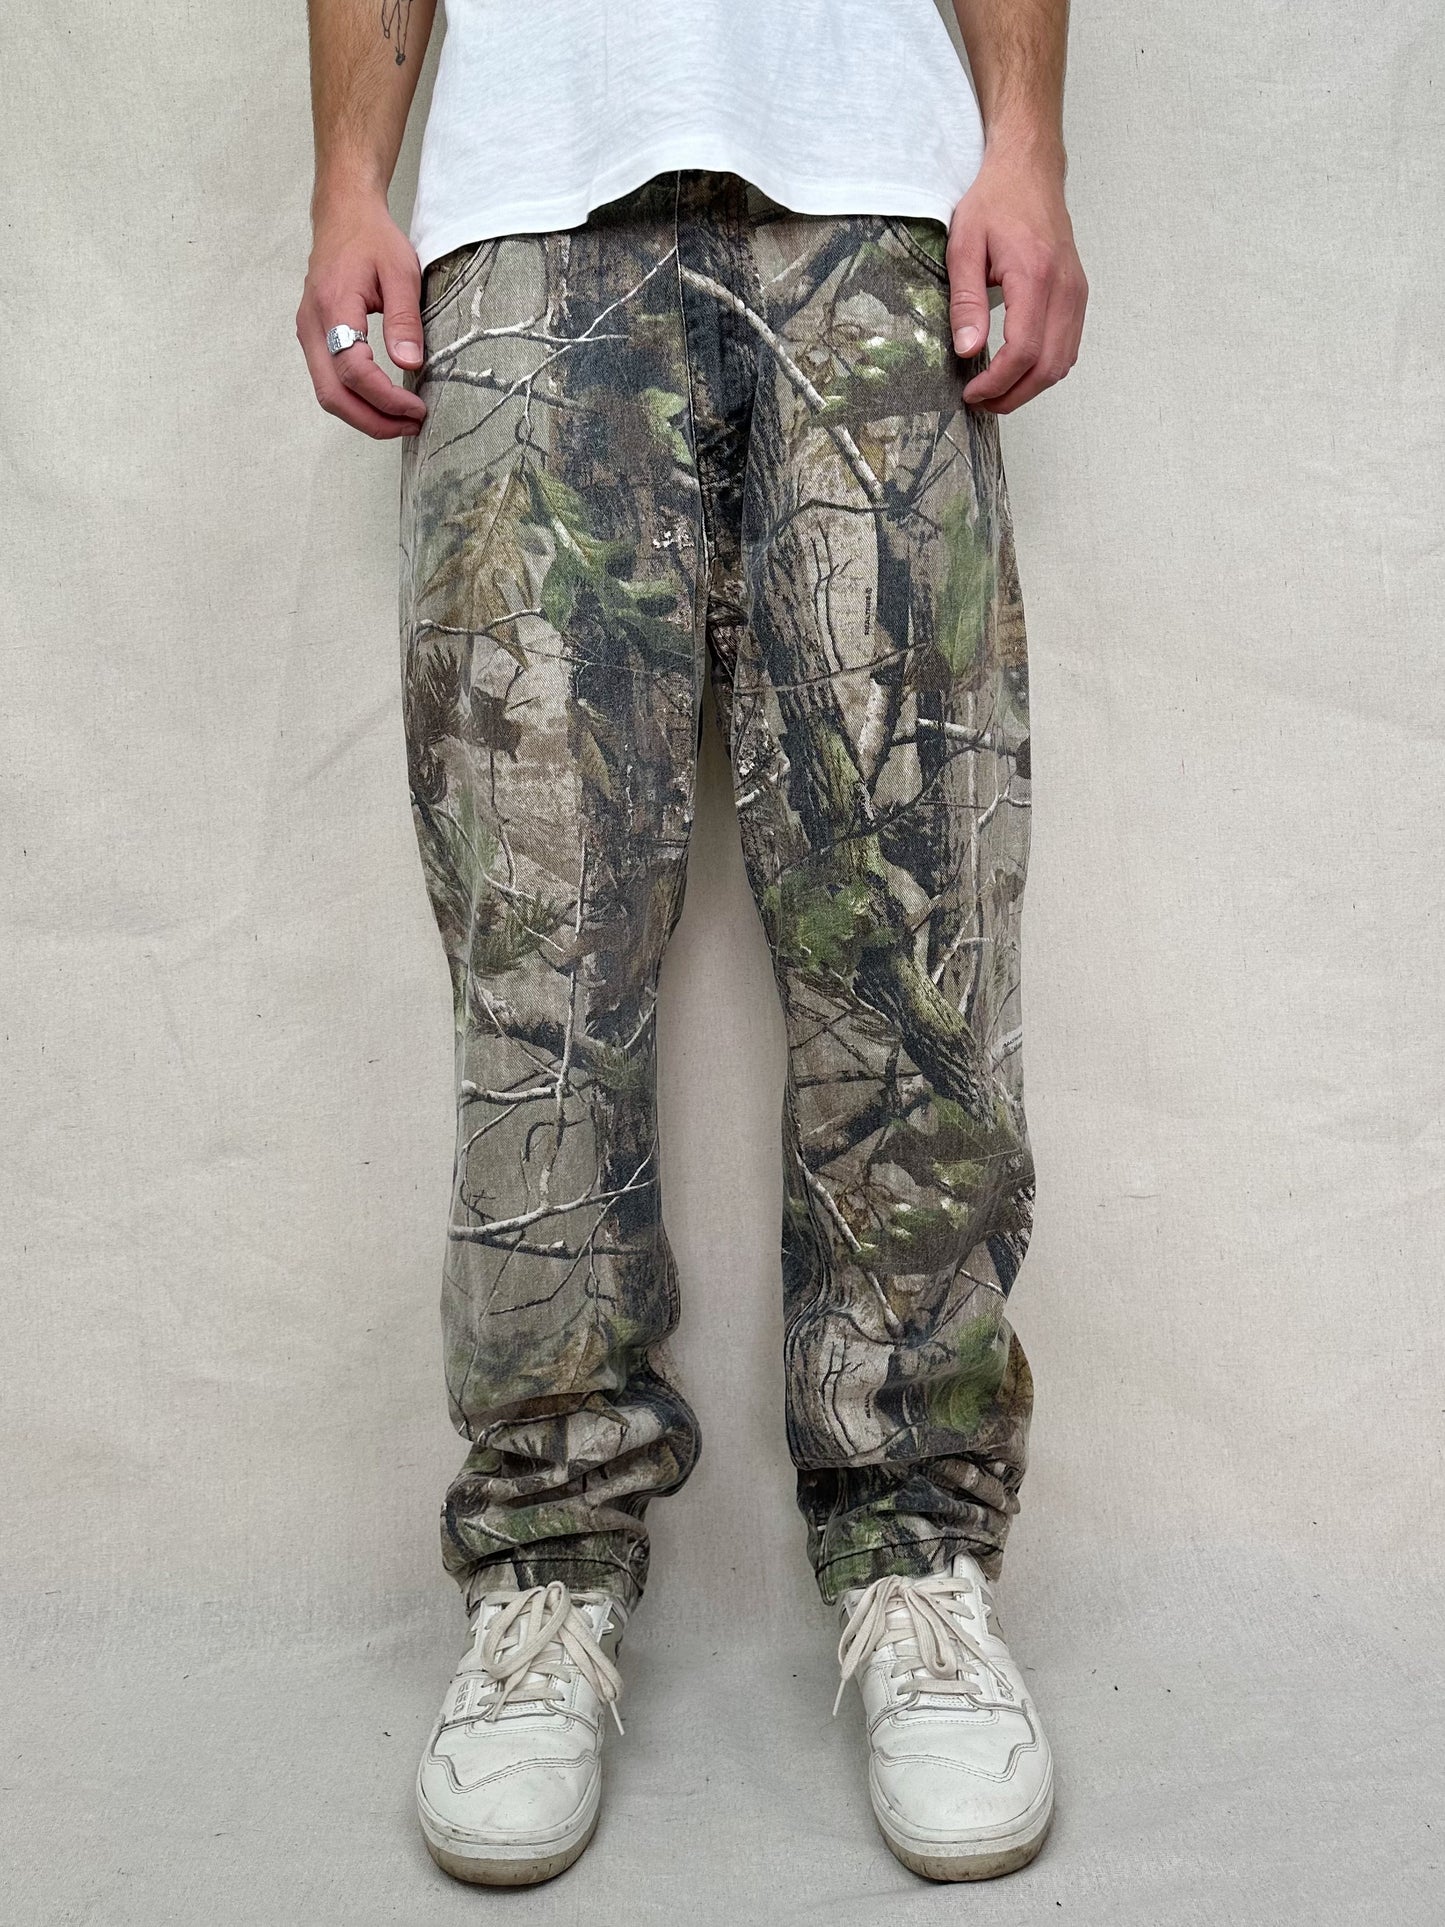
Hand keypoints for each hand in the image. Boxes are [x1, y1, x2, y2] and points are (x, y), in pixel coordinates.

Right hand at [297, 195, 427, 438]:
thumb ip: (404, 319)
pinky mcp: (313, 338)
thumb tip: (410, 364)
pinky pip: (329, 382)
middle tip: (412, 425)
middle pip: (333, 395)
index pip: (354, 370)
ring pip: (328, 394)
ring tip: (403, 421)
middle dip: (373, 420)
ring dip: (364, 416)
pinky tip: (384, 403)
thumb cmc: (372, 238)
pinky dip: (356, 401)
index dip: (386, 398)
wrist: (343, 214)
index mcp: (333, 306)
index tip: (418, 408)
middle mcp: (312, 325)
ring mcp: (308, 334)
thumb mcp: (401, 272)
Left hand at [946, 138, 1087, 413]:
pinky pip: (1068, 346)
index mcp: (1036, 275)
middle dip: (1014, 395)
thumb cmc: (995, 201)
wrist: (1029, 170)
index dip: (997, 382)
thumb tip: (967, 350)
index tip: (972, 392)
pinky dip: (1045, 368)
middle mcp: (1065, 288)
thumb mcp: (964, 246)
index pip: (1024, 350)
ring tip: (996, 391)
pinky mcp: (1078, 295)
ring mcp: (1077, 293)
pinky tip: (1018, 370)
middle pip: (1049, 366)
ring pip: (1063, 362)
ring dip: (1031, 387)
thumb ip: (966, 301)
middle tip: (982, 402)